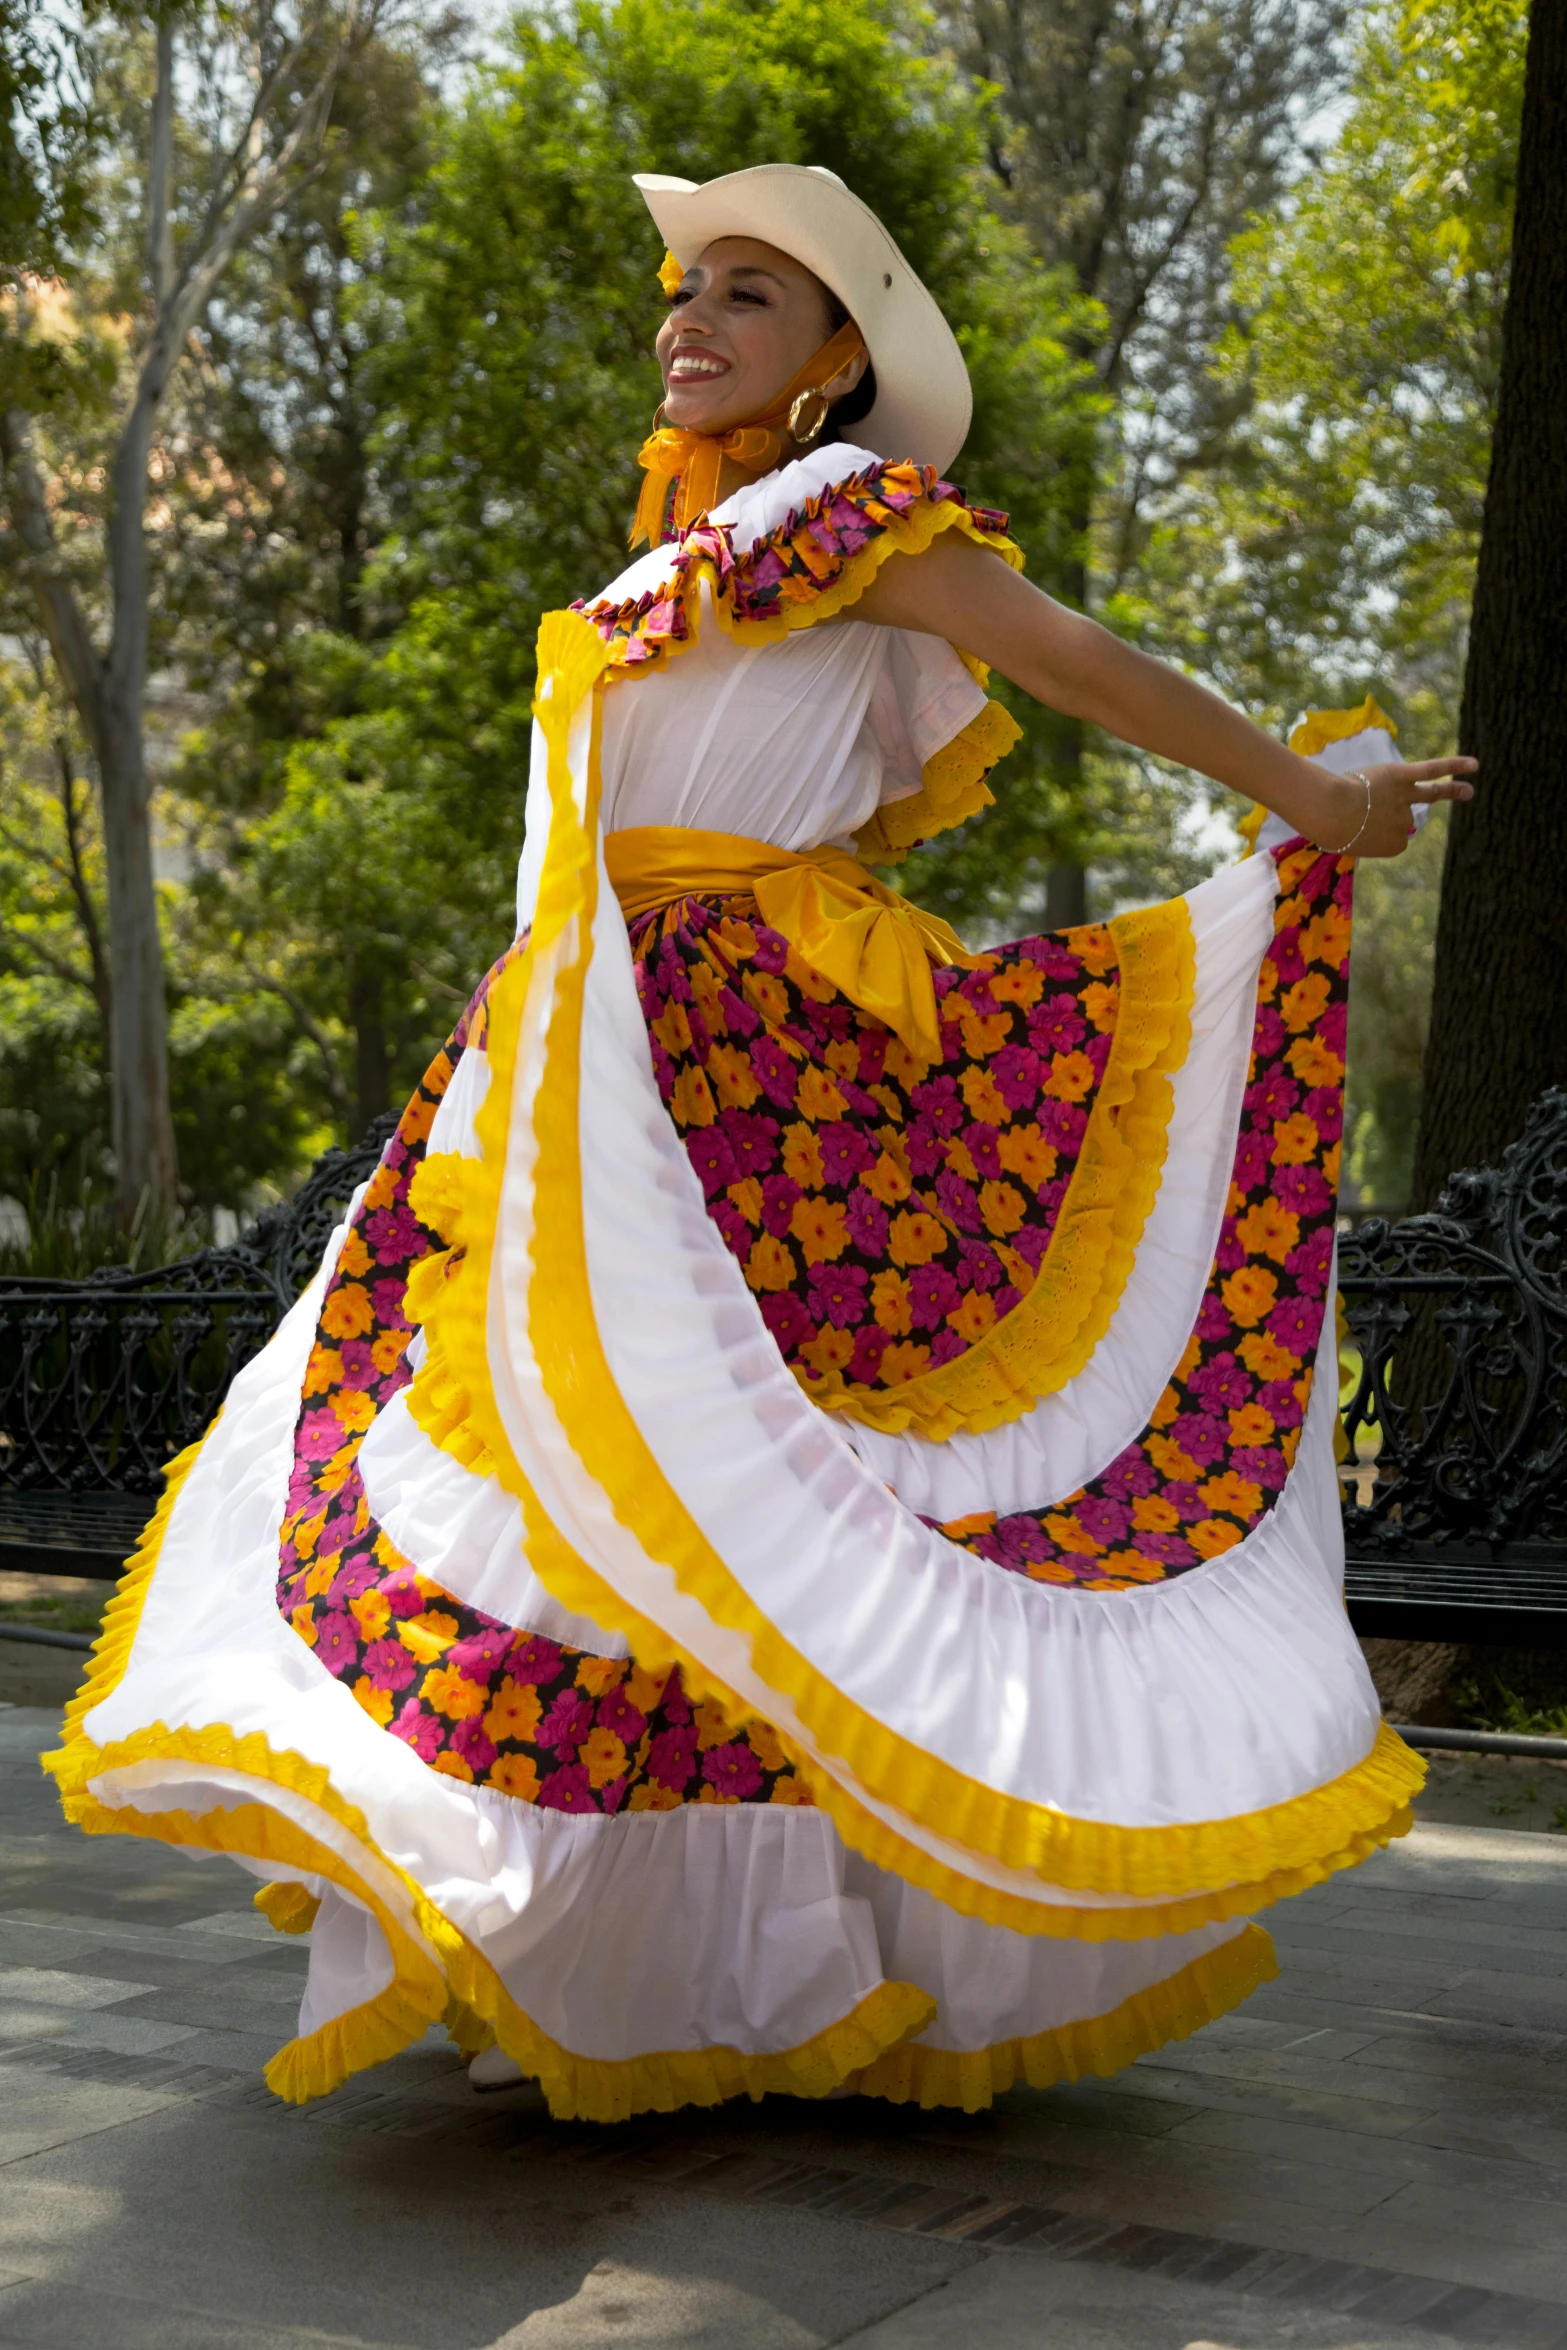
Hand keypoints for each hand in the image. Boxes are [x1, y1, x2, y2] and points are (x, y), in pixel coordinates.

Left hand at [1314, 758, 1477, 857]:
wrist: (1331, 811)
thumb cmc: (1329, 827)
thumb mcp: (1344, 841)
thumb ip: (1357, 834)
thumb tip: (1359, 818)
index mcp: (1393, 846)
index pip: (1393, 835)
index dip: (1371, 829)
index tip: (1351, 828)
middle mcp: (1404, 824)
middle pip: (1400, 816)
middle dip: (1377, 814)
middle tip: (1370, 816)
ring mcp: (1405, 799)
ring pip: (1432, 794)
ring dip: (1453, 791)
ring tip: (1468, 792)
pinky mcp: (1402, 776)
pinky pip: (1433, 770)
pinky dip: (1454, 765)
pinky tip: (1473, 765)